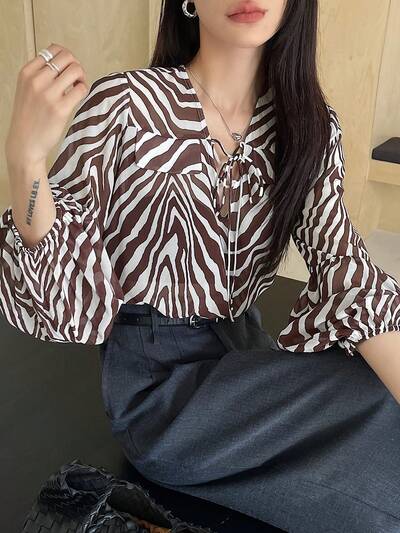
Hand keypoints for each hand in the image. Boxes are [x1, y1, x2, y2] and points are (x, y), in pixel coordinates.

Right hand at [5, 42, 88, 167]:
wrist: (24, 144)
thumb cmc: (28, 118)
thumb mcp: (26, 89)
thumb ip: (40, 74)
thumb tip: (63, 61)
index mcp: (27, 73)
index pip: (52, 50)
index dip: (66, 58)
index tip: (68, 69)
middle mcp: (37, 80)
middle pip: (67, 57)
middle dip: (76, 65)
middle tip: (76, 79)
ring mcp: (49, 95)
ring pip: (76, 70)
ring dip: (82, 77)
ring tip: (78, 88)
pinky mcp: (61, 109)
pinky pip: (81, 89)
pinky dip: (84, 90)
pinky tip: (78, 97)